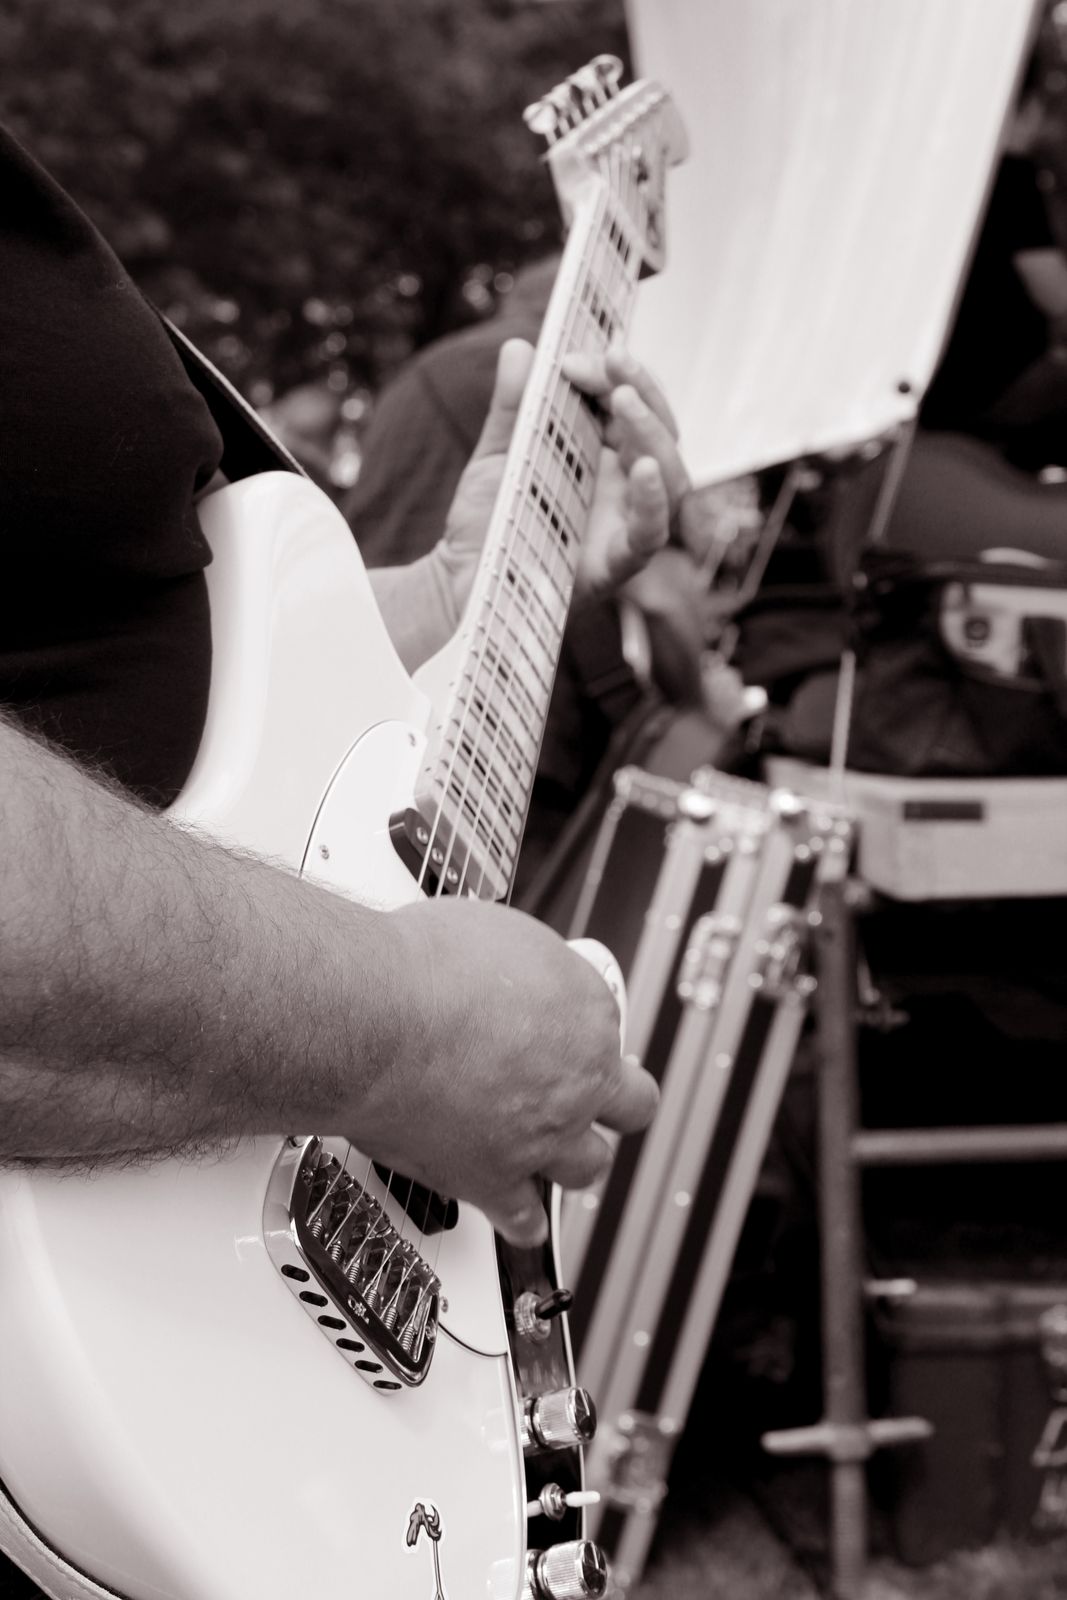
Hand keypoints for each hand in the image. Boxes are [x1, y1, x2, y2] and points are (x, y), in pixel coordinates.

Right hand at [346, 898, 658, 1245]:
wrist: (374, 1018)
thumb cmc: (421, 967)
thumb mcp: (496, 932)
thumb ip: (520, 967)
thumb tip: (509, 970)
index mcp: (586, 1011)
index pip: (609, 1030)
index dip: (582, 1033)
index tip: (560, 1031)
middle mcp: (577, 1079)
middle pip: (632, 1104)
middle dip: (613, 1101)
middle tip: (588, 1094)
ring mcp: (541, 1135)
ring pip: (589, 1166)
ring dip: (574, 1158)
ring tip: (556, 1150)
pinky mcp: (493, 1179)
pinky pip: (523, 1218)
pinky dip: (522, 1220)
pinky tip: (521, 1217)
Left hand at [436, 337, 689, 611]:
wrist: (458, 584)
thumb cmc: (486, 523)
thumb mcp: (496, 455)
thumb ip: (512, 407)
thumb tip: (519, 347)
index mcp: (604, 457)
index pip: (634, 407)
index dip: (619, 375)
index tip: (578, 354)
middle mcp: (623, 489)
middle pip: (661, 433)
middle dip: (642, 390)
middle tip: (612, 360)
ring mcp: (624, 526)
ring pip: (670, 476)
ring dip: (653, 432)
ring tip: (623, 399)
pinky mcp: (614, 566)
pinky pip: (649, 534)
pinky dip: (653, 501)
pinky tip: (641, 469)